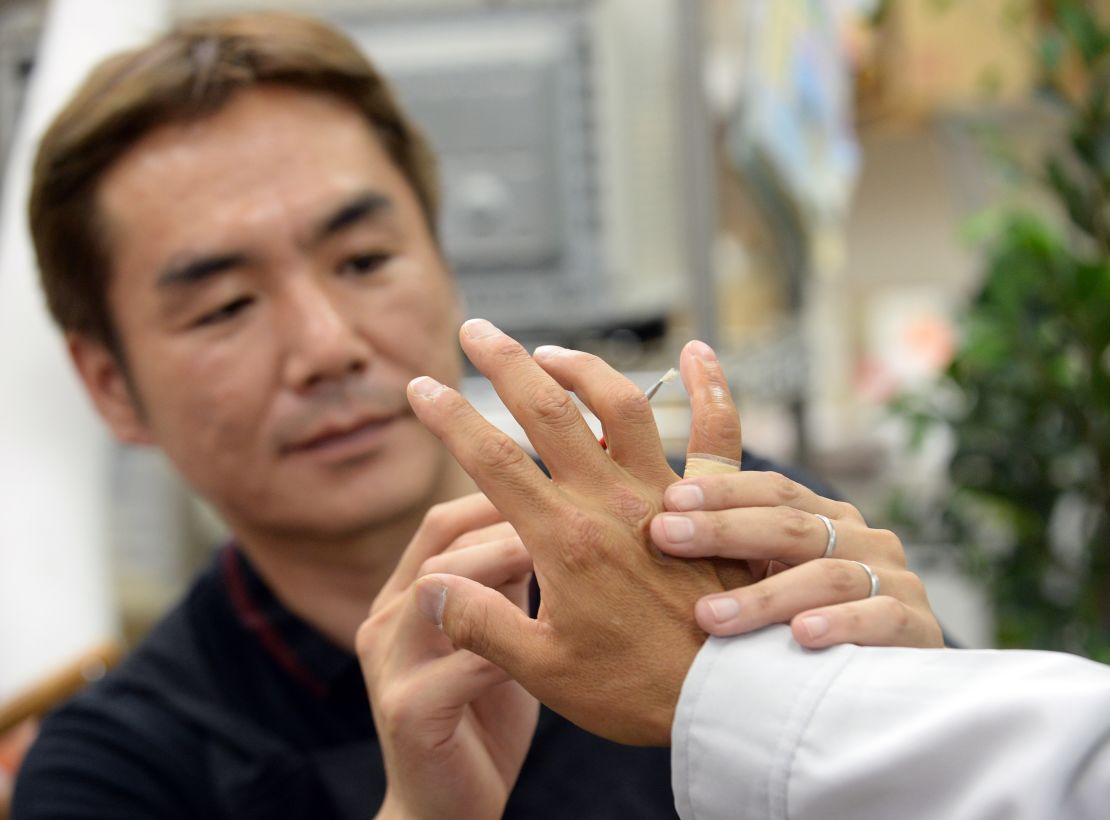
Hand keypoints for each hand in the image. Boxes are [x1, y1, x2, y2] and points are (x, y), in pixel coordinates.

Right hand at [356, 493, 537, 819]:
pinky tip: (548, 645)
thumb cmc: (485, 715)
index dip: (493, 495)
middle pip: (441, 544)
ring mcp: (388, 666)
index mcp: (406, 596)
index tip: (554, 488)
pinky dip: (505, 647)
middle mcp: (385, 620)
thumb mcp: (503, 636)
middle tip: (569, 522)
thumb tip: (544, 523)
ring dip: (500, 572)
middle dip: (507, 528)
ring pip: (437, 588)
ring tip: (557, 569)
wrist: (452, 813)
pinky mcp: (406, 711)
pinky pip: (455, 665)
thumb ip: (509, 584)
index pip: (443, 522)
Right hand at [405, 321, 745, 744]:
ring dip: (581, 368)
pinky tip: (698, 352)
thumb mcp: (545, 672)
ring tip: (549, 350)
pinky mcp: (714, 502)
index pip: (491, 461)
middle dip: (505, 364)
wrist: (727, 697)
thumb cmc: (637, 692)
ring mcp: (665, 494)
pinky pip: (717, 433)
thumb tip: (430, 585)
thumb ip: (481, 625)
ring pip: (620, 406)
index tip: (420, 387)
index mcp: (563, 539)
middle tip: (475, 329)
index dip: (450, 420)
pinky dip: (710, 389)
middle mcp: (611, 502)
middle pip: (548, 412)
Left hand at [651, 472, 943, 647]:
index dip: (722, 491)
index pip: (774, 491)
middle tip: (666, 537)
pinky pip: (880, 617)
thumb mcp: (768, 580)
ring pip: (827, 574)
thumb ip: (730, 541)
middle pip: (792, 526)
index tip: (669, 503)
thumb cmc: (804, 632)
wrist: (881, 699)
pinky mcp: (918, 628)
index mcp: (827, 519)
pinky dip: (839, 623)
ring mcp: (895, 580)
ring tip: (709, 616)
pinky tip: (800, 635)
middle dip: (722, 530)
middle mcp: (863, 540)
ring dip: (764, 596)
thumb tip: (662, 500)